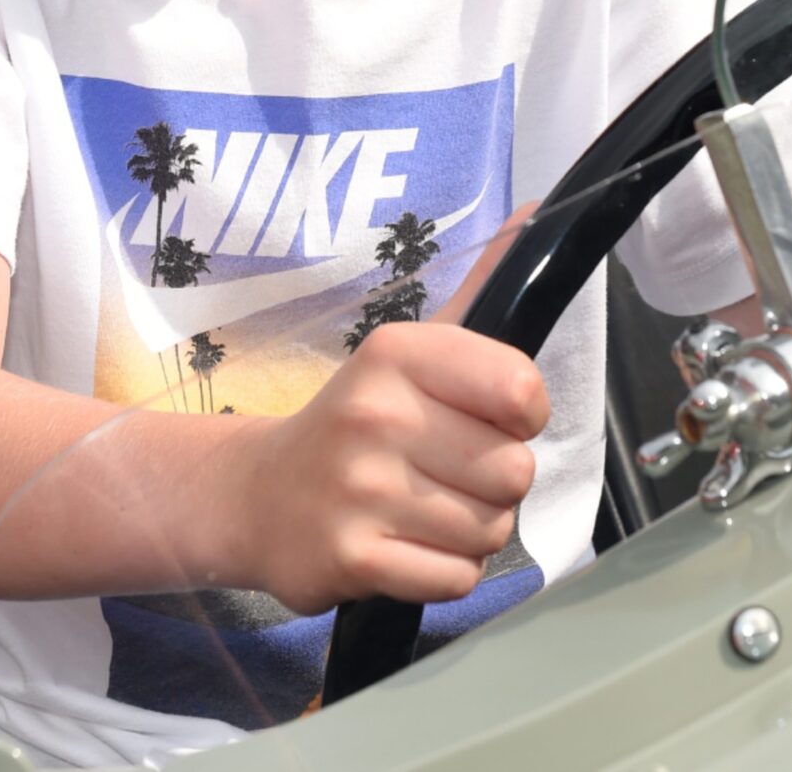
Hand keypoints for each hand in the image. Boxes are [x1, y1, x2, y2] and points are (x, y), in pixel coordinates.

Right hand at [235, 321, 546, 614]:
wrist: (257, 496)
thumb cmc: (356, 423)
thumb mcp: (408, 351)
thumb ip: (478, 292)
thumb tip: (535, 213)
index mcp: (396, 353)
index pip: (522, 391)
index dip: (522, 417)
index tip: (487, 419)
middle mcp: (375, 415)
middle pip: (515, 472)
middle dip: (496, 484)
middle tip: (446, 475)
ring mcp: (359, 491)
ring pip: (490, 530)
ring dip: (471, 531)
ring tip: (424, 510)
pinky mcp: (350, 559)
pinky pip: (455, 579)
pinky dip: (444, 572)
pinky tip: (408, 546)